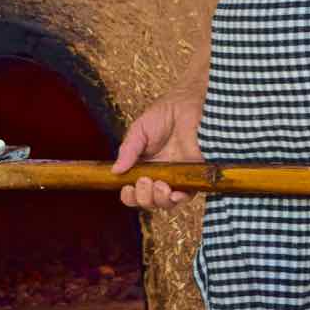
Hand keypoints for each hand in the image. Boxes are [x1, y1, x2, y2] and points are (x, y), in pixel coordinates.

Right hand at [112, 94, 203, 211]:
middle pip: (147, 200)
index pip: (133, 188)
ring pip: (164, 203)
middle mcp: (159, 174)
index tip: (126, 187)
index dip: (129, 194)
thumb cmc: (166, 114)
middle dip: (142, 198)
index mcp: (144, 164)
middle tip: (144, 180)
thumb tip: (116, 171)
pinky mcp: (194, 177)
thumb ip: (128, 149)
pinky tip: (172, 192)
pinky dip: (176, 199)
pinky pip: (185, 197)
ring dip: (157, 199)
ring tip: (159, 184)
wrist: (190, 106)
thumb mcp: (140, 130)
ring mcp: (176, 177)